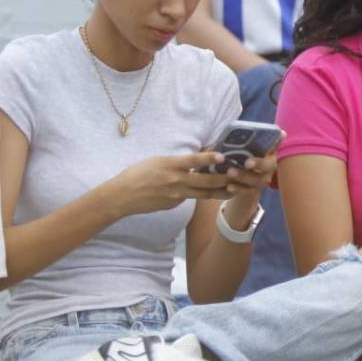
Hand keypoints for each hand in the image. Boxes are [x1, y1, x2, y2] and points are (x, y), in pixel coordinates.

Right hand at [111, 152, 232, 216]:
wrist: (123, 196)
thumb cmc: (138, 173)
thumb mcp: (157, 160)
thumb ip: (178, 161)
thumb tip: (197, 159)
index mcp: (170, 165)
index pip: (193, 161)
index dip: (209, 158)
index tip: (222, 156)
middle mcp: (176, 180)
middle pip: (205, 181)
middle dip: (224, 179)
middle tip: (238, 175)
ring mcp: (176, 195)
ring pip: (204, 194)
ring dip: (221, 191)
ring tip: (235, 188)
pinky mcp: (175, 204)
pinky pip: (191, 198)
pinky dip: (200, 194)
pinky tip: (210, 192)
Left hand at [223, 133, 282, 200]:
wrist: (235, 180)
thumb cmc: (237, 156)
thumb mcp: (238, 148)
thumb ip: (239, 140)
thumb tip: (249, 133)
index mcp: (267, 151)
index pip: (275, 143)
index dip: (277, 140)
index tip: (280, 135)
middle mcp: (269, 165)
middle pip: (269, 164)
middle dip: (259, 163)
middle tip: (247, 163)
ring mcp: (263, 179)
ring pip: (258, 179)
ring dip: (244, 176)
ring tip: (230, 172)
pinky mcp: (254, 191)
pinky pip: (248, 191)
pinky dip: (238, 189)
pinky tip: (229, 187)